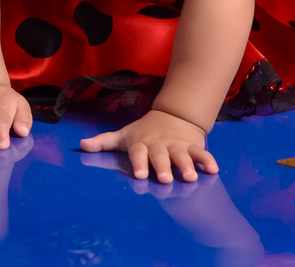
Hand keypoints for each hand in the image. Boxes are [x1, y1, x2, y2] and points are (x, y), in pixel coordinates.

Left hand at [80, 108, 216, 182]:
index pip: (138, 153)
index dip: (140, 163)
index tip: (141, 175)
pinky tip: (213, 169)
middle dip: (163, 166)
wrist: (173, 115)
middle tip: (164, 179)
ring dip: (186, 165)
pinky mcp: (193, 146)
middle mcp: (160, 145)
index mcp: (142, 144)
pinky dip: (207, 160)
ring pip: (182, 156)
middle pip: (161, 156)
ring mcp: (177, 145)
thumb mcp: (124, 135)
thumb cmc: (144, 132)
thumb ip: (104, 142)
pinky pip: (201, 153)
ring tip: (189, 177)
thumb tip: (80, 145)